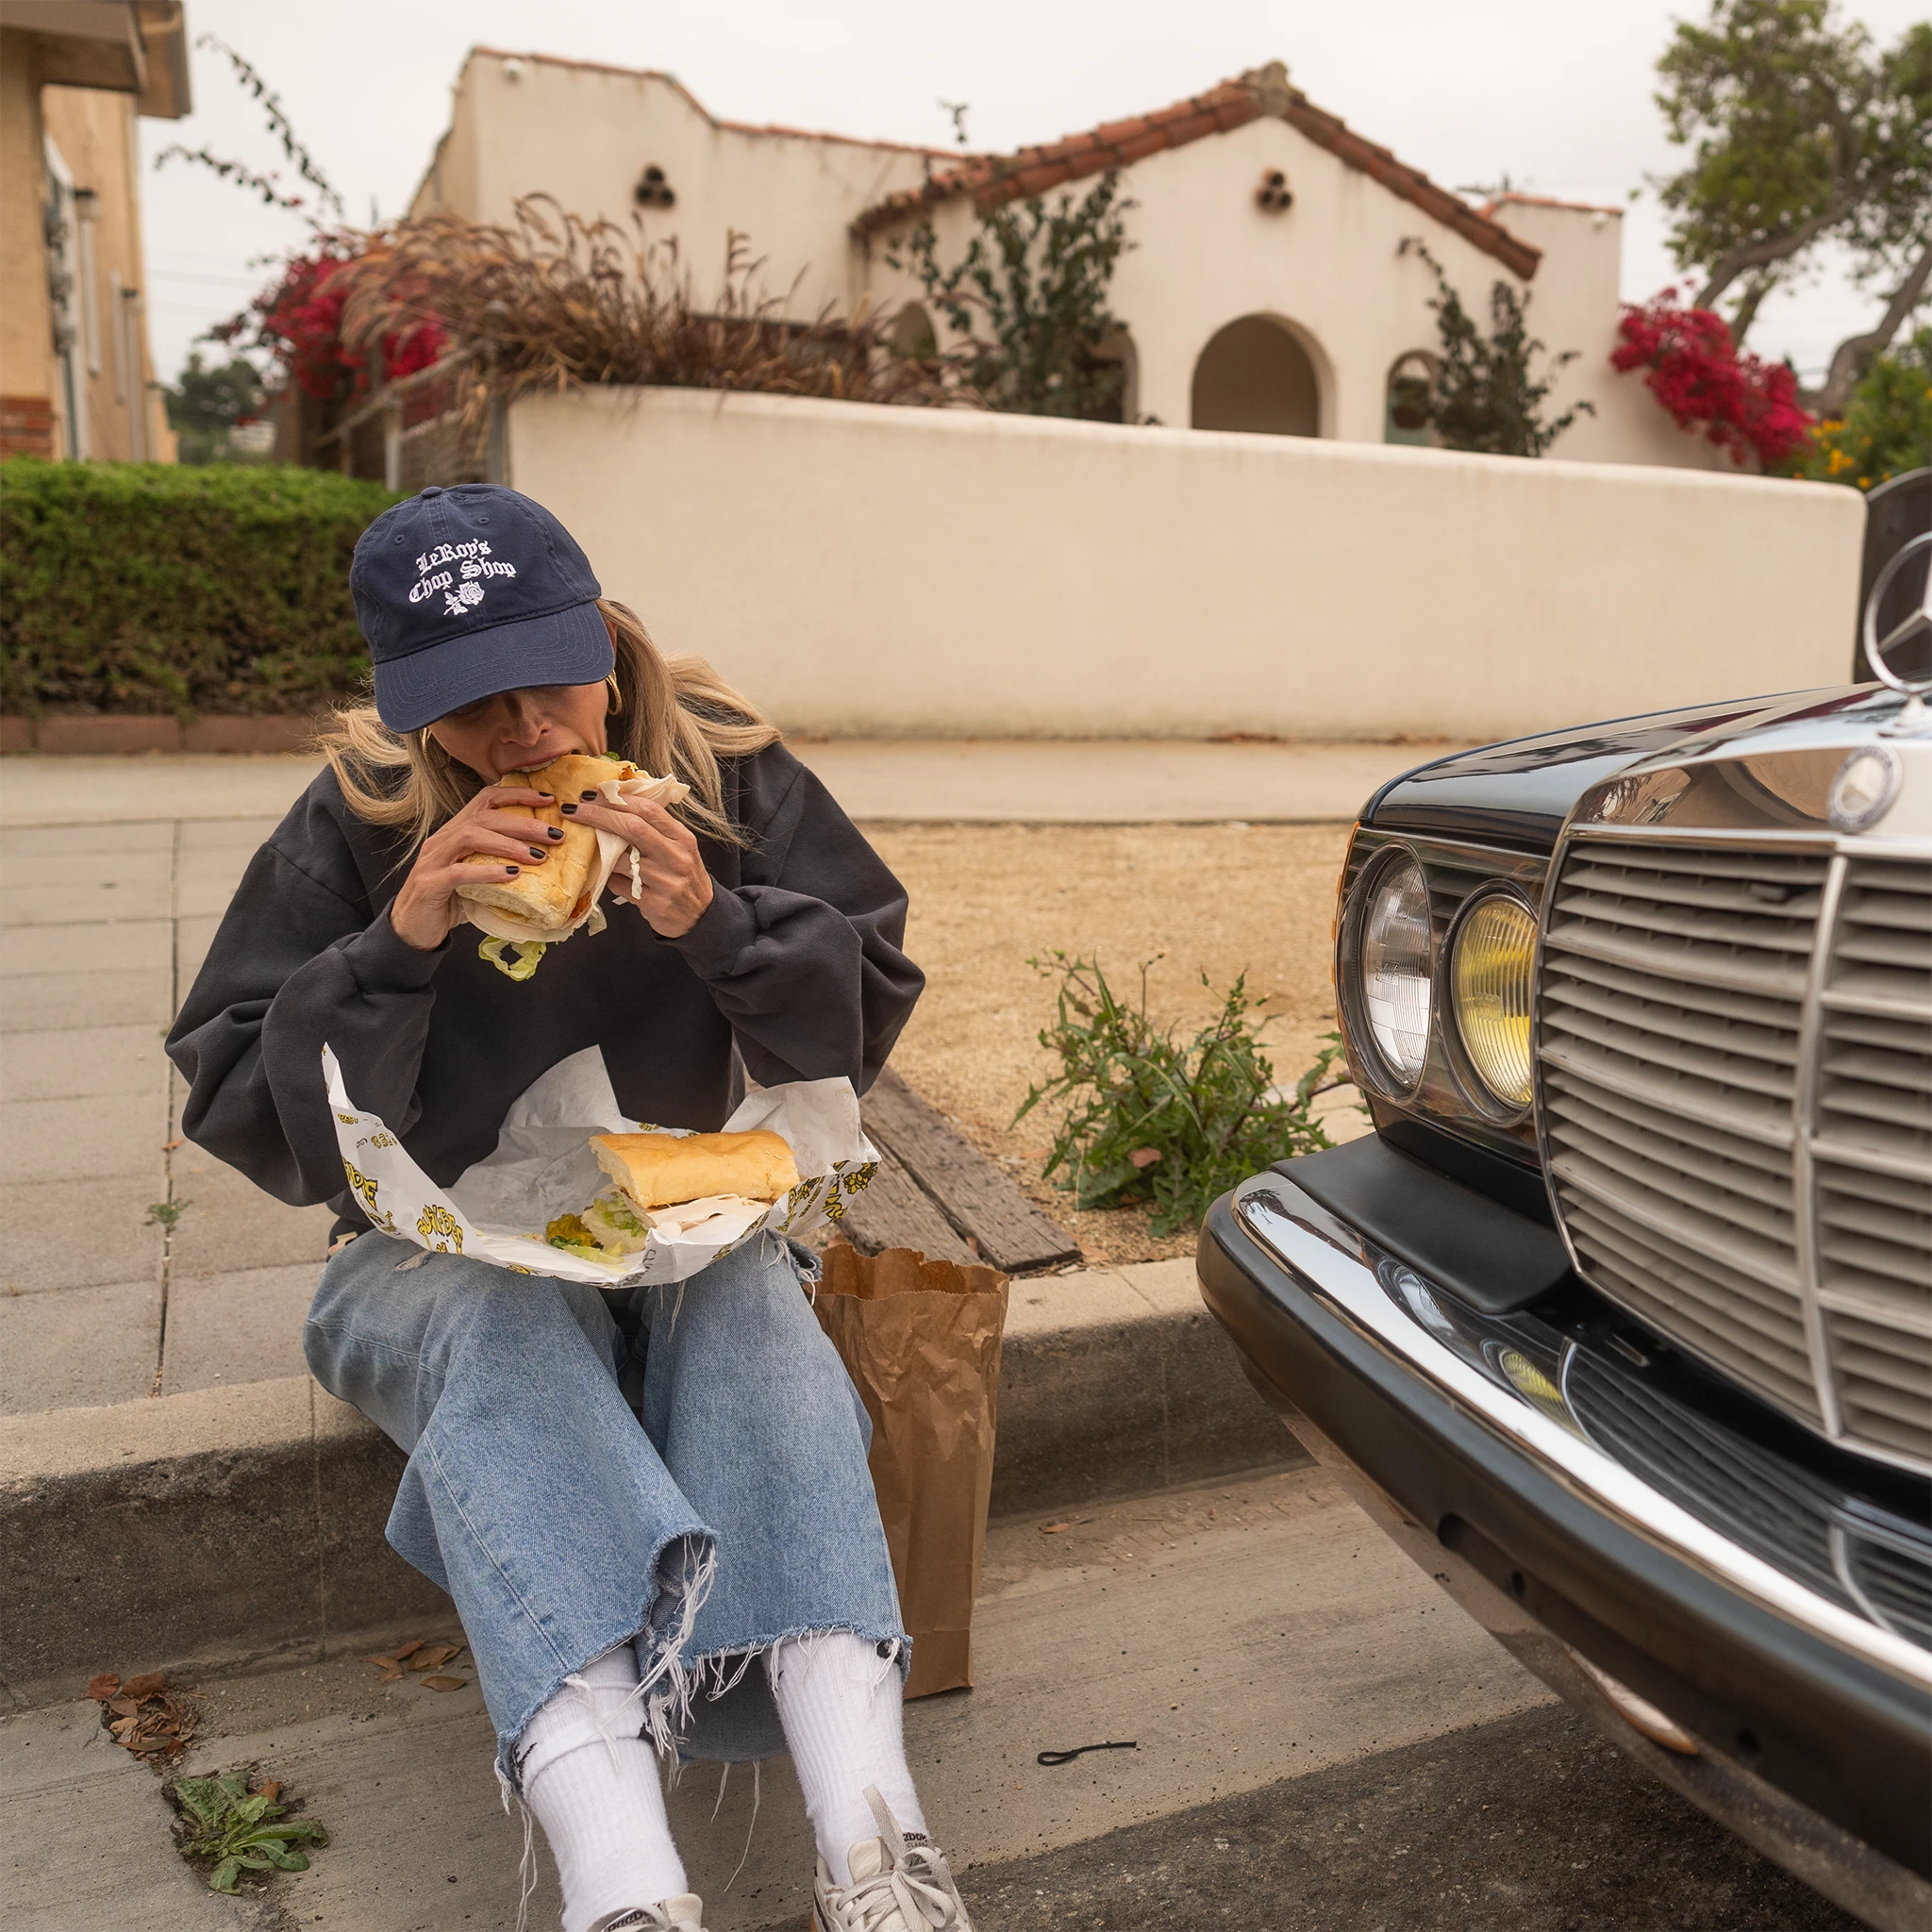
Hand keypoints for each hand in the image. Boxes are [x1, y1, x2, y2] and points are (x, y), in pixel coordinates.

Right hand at [389, 783, 559, 950]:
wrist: (413, 930)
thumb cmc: (450, 901)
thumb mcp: (480, 877)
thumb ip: (502, 864)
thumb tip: (545, 861)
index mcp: (456, 832)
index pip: (485, 799)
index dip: (517, 794)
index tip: (548, 799)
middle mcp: (443, 839)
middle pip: (484, 816)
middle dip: (524, 822)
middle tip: (555, 835)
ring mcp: (434, 860)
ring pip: (472, 837)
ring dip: (509, 845)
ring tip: (538, 856)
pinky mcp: (430, 884)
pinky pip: (460, 872)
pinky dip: (488, 871)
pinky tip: (511, 875)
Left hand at [565, 790, 714, 938]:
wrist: (700, 916)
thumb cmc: (683, 876)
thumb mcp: (679, 848)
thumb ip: (655, 828)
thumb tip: (615, 804)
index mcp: (682, 837)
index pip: (648, 809)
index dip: (616, 799)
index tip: (591, 794)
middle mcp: (676, 857)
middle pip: (632, 827)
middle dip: (598, 815)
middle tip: (574, 809)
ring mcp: (665, 881)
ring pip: (620, 859)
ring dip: (600, 851)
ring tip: (589, 845)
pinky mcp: (653, 903)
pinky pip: (619, 885)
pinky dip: (609, 878)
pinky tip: (609, 876)